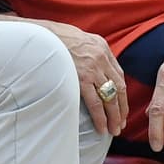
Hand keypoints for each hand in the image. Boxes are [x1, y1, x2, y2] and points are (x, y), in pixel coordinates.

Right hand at [36, 21, 128, 135]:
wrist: (40, 34)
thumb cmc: (55, 37)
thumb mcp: (80, 39)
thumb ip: (90, 52)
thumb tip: (92, 68)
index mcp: (102, 48)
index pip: (119, 75)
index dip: (122, 94)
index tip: (122, 107)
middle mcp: (101, 58)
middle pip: (119, 88)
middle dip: (122, 108)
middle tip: (121, 124)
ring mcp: (92, 69)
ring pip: (110, 97)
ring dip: (114, 116)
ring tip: (114, 130)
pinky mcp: (81, 79)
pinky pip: (95, 102)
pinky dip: (100, 117)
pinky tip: (102, 127)